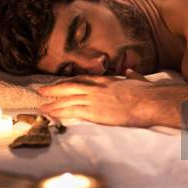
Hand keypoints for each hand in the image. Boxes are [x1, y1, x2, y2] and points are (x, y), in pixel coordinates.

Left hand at [38, 69, 154, 126]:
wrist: (146, 102)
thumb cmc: (145, 93)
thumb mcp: (137, 80)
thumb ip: (131, 75)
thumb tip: (130, 71)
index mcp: (106, 80)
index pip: (83, 79)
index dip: (70, 82)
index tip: (61, 84)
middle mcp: (96, 88)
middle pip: (69, 87)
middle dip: (54, 89)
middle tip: (41, 91)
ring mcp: (93, 99)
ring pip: (67, 100)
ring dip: (53, 104)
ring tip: (41, 108)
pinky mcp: (93, 112)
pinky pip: (72, 112)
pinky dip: (60, 113)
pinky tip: (51, 116)